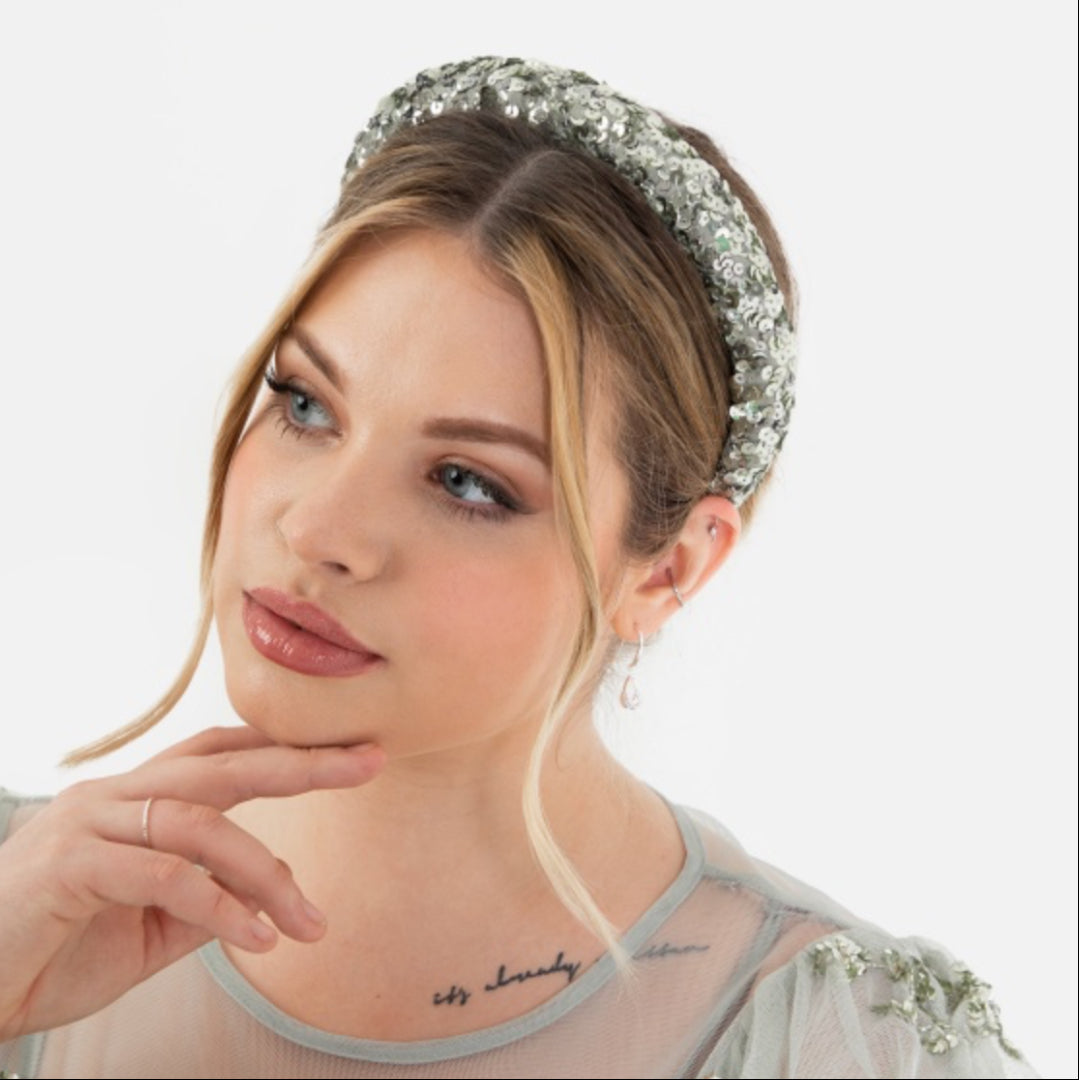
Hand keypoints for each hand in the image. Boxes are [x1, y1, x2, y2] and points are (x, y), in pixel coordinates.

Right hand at [0, 725, 385, 1039]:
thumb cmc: (56, 949)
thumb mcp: (151, 926)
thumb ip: (208, 899)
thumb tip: (272, 889)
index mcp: (134, 798)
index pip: (218, 753)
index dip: (282, 747)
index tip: (347, 751)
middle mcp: (113, 795)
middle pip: (223, 763)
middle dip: (301, 763)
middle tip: (365, 763)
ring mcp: (88, 824)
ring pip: (200, 821)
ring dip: (265, 871)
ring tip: (309, 920)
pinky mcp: (69, 867)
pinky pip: (162, 876)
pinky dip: (218, 904)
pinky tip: (256, 936)